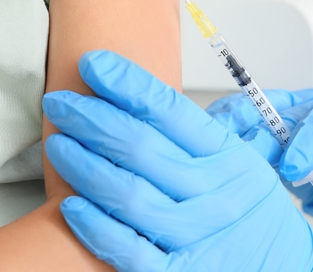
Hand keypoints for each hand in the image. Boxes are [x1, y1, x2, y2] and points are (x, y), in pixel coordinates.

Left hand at [42, 50, 312, 271]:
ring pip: (130, 194)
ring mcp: (199, 238)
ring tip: (57, 146)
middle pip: (142, 146)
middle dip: (91, 118)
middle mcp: (216, 195)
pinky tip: (70, 205)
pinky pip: (130, 250)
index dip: (126, 82)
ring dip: (84, 166)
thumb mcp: (243, 166)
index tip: (91, 63)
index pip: (170, 109)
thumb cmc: (255, 219)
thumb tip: (141, 92)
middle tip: (59, 102)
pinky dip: (96, 226)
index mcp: (231, 158)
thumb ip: (199, 135)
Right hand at [207, 88, 312, 271]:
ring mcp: (295, 116)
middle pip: (284, 111)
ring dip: (232, 128)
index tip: (295, 170)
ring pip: (256, 110)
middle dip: (260, 136)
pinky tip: (205, 150)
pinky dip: (225, 135)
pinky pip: (245, 125)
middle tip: (239, 160)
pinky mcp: (273, 130)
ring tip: (208, 146)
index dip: (310, 138)